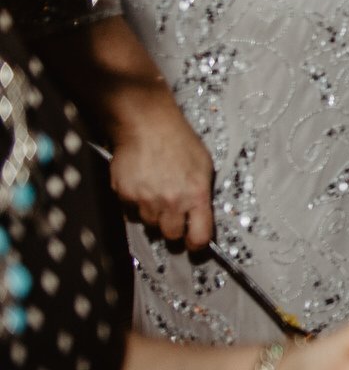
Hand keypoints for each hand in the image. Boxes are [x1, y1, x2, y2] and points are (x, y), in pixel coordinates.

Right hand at [107, 90, 215, 247]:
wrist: (147, 125)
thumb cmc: (179, 141)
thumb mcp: (204, 167)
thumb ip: (202, 194)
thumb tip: (202, 216)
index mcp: (196, 195)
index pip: (199, 237)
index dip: (197, 244)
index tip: (195, 243)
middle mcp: (172, 202)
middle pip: (171, 236)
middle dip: (174, 229)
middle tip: (173, 215)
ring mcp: (146, 200)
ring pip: (150, 225)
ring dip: (154, 215)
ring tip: (157, 193)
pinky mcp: (125, 195)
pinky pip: (131, 212)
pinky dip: (136, 204)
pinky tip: (142, 186)